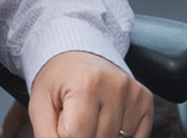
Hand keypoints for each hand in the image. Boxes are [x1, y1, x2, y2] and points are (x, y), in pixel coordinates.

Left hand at [27, 50, 151, 137]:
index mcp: (86, 84)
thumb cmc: (58, 81)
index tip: (62, 120)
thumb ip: (48, 136)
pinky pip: (137, 136)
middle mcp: (115, 86)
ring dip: (101, 135)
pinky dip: (120, 135)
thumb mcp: (40, 106)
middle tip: (76, 116)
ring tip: (91, 116)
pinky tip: (107, 119)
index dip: (65, 135)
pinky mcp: (145, 99)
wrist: (77, 56)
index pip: (77, 137)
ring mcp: (133, 92)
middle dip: (84, 135)